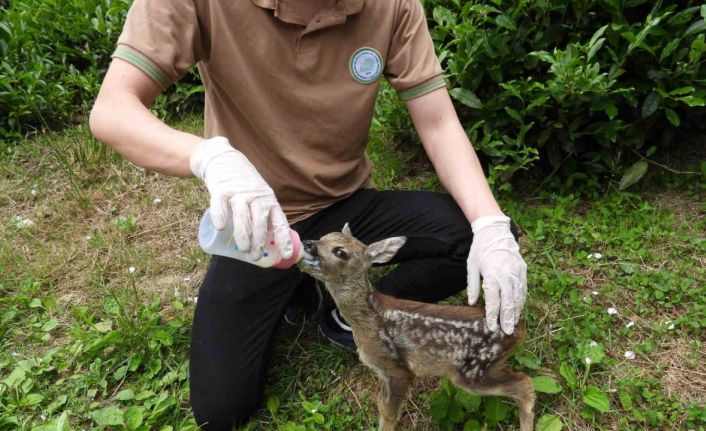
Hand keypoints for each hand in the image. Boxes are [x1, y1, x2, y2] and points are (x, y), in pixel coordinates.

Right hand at [190, 137, 292, 260]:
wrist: (224, 159)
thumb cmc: (244, 184)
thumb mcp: (260, 196)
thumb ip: (263, 215)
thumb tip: (268, 243)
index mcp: (269, 201)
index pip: (279, 221)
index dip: (283, 238)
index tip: (286, 254)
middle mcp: (256, 197)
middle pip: (260, 221)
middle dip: (259, 241)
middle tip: (256, 257)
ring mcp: (239, 192)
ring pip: (243, 216)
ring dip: (244, 234)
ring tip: (243, 248)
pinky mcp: (221, 188)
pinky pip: (221, 204)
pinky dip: (220, 216)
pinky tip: (221, 227)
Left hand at [467, 215, 526, 333]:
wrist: (495, 231)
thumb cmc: (480, 249)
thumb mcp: (471, 266)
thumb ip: (472, 285)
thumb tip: (472, 303)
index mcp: (491, 274)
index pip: (493, 300)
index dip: (492, 315)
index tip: (492, 327)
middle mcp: (506, 275)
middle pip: (508, 302)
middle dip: (507, 318)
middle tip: (507, 332)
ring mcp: (516, 272)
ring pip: (518, 297)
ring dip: (516, 312)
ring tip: (513, 324)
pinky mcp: (522, 269)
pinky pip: (523, 288)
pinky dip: (522, 300)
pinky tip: (519, 309)